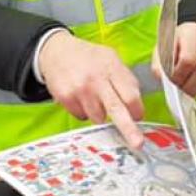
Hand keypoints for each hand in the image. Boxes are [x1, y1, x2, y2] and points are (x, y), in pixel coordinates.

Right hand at [39, 30, 146, 149]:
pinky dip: (85, 111)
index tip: (138, 116)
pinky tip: (81, 96)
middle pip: (117, 110)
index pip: (130, 96)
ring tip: (94, 97)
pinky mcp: (67, 98)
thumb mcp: (111, 58)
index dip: (137, 110)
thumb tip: (137, 104)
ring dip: (100, 114)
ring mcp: (80, 90)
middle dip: (128, 129)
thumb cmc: (88, 57)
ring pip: (99, 118)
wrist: (57, 52)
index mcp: (112, 68)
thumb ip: (125, 79)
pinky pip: (82, 116)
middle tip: (137, 143)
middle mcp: (96, 79)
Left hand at [152, 23, 195, 97]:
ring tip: (183, 89)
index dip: (178, 75)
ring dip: (194, 88)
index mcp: (191, 31)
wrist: (194, 36)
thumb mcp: (163, 48)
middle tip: (177, 90)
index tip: (170, 83)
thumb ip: (159, 63)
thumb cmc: (177, 42)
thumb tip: (161, 78)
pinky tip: (192, 85)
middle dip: (187, 85)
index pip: (188, 60)